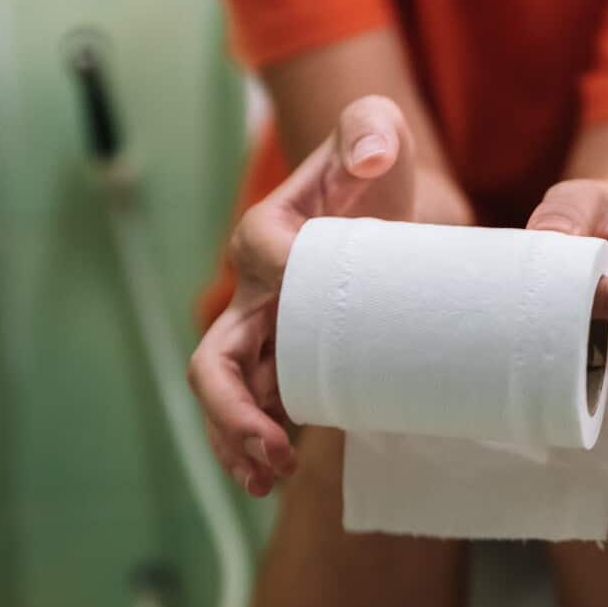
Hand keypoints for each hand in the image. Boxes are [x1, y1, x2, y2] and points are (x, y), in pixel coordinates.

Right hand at [187, 95, 418, 495]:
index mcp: (266, 234)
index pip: (262, 261)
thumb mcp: (378, 133)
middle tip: (272, 451)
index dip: (289, 290)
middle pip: (216, 358)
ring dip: (237, 441)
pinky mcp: (292, 356)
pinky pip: (259, 404)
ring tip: (266, 478)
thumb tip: (370, 157)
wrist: (391, 204)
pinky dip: (255, 442)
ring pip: (228, 393)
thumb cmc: (376, 167)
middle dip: (232, 410)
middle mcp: (255, 288)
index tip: (334, 317)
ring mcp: (269, 330)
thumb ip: (370, 128)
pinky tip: (274, 474)